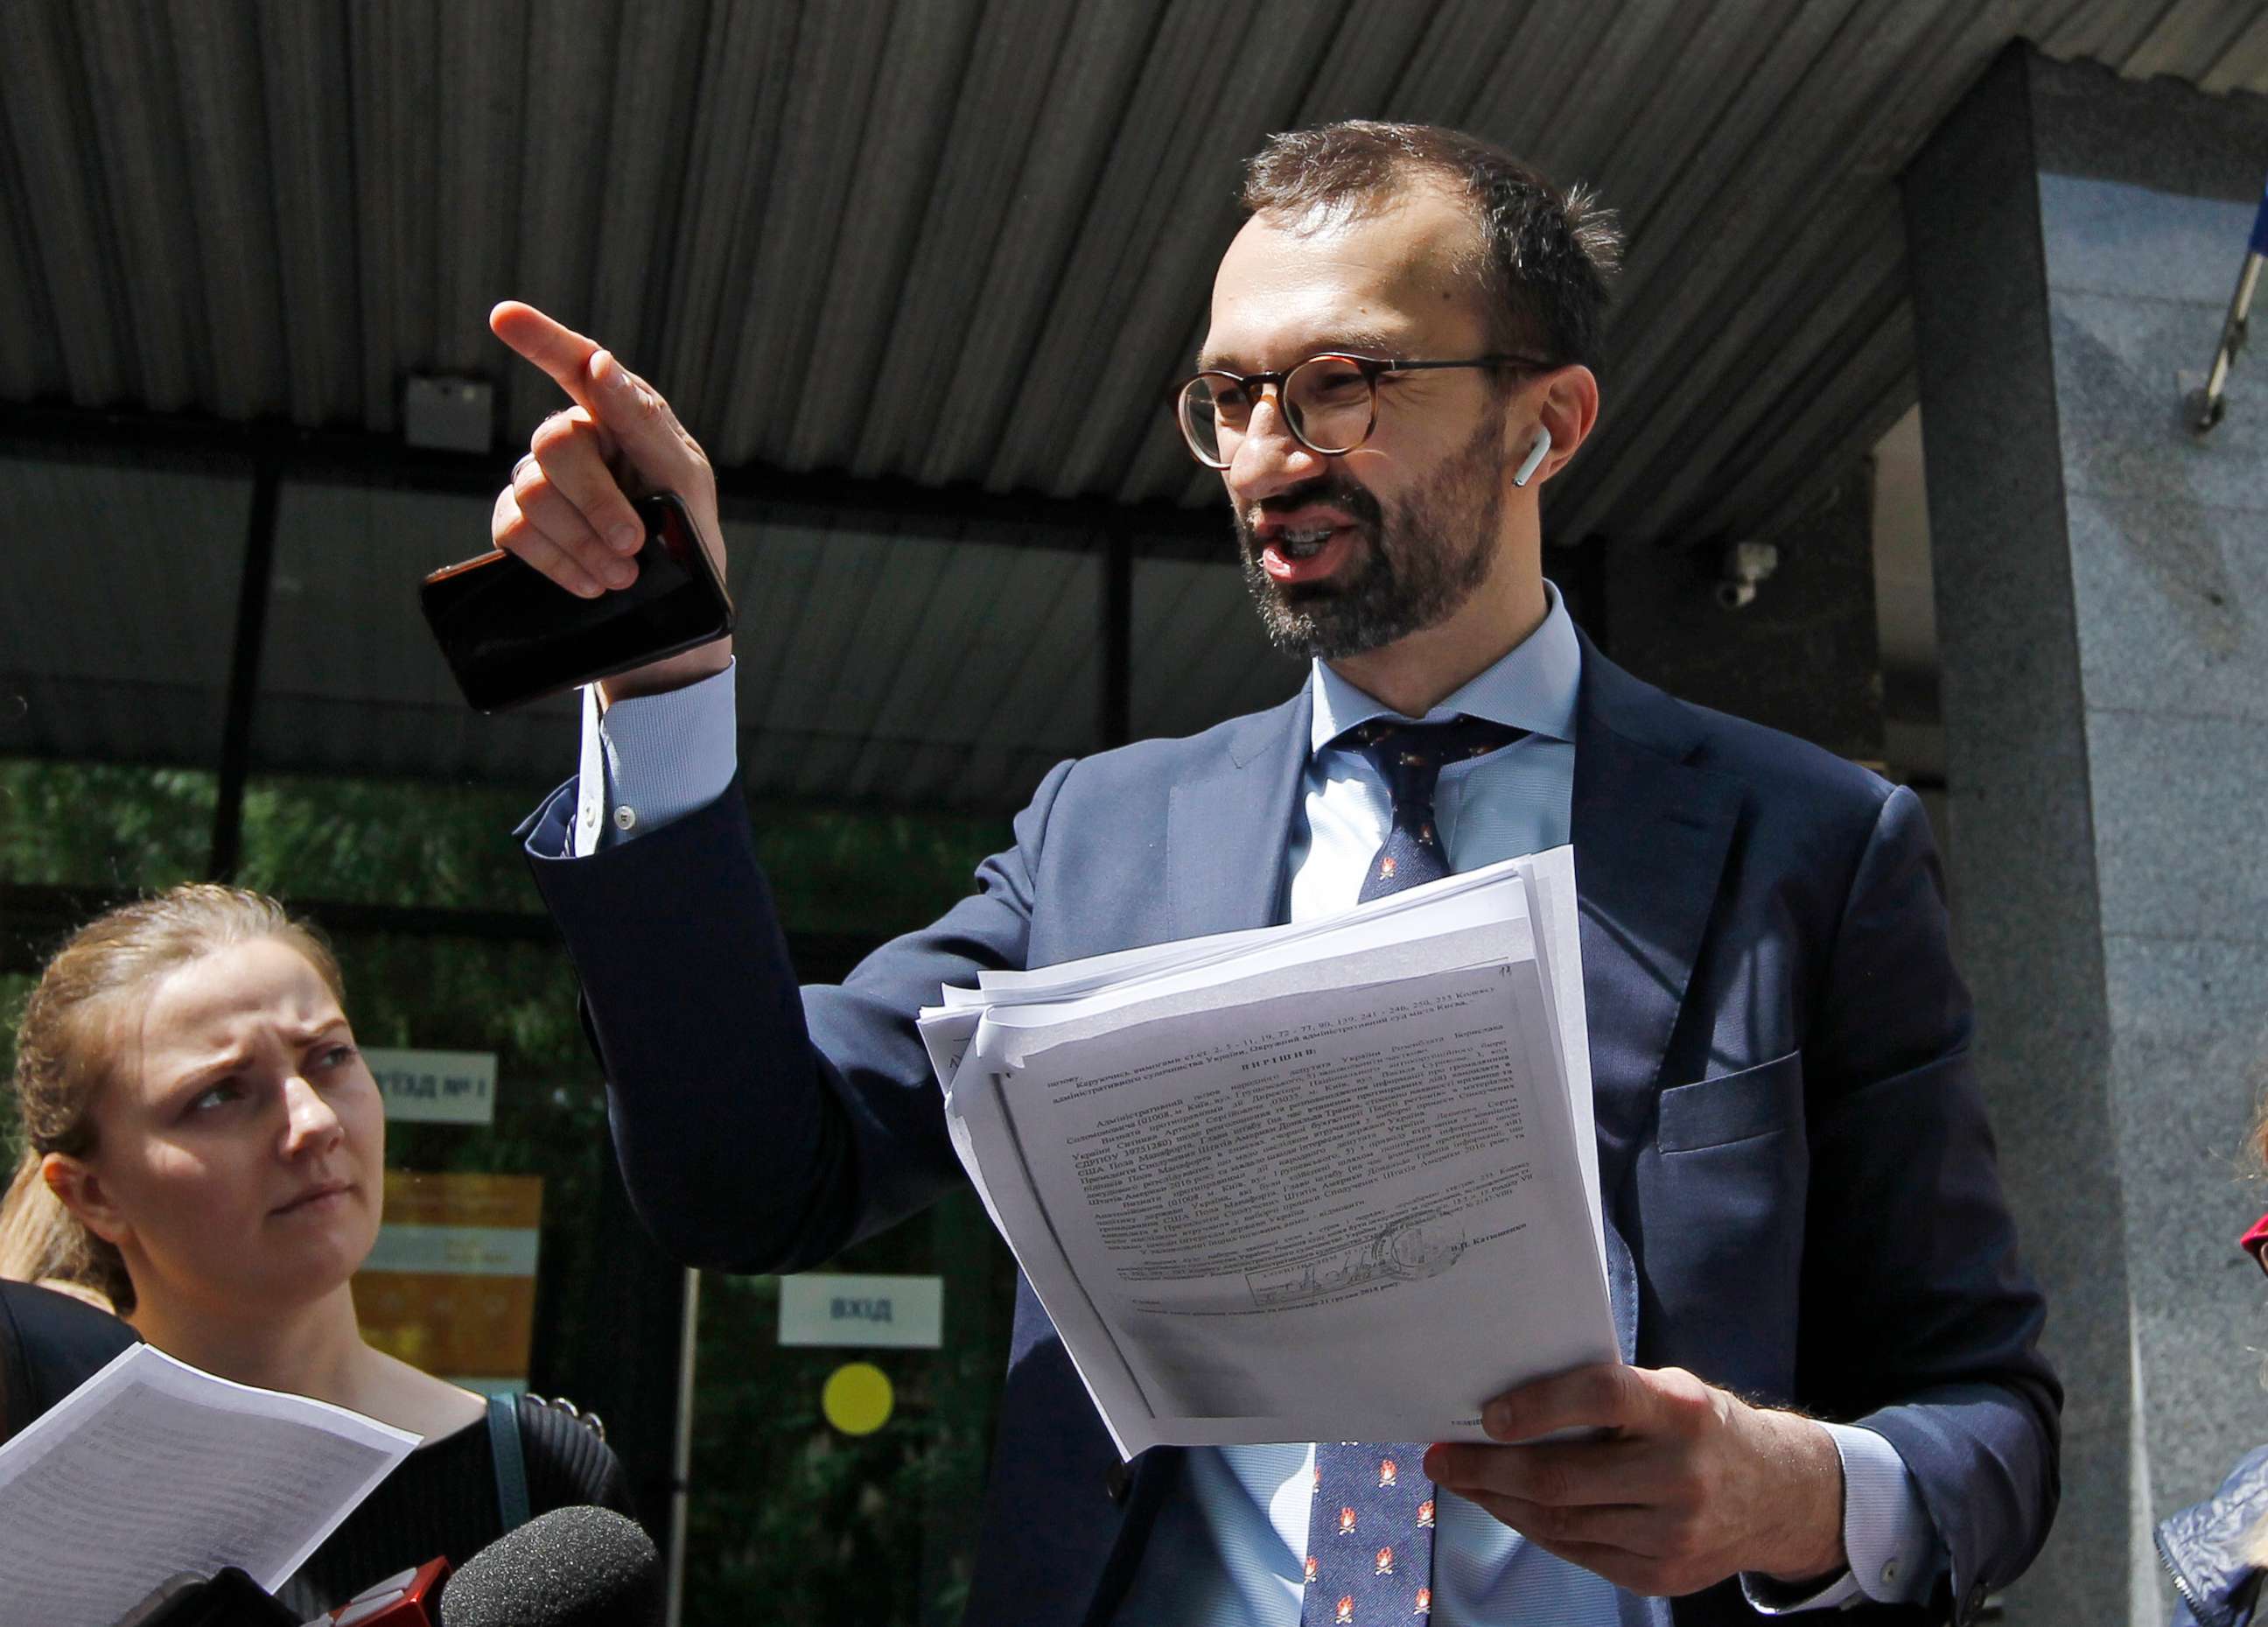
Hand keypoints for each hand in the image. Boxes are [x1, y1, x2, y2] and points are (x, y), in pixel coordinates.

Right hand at [487, 300, 731, 701]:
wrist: (674, 610)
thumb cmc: (688, 532)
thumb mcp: (686, 479)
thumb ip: (645, 423)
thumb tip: (599, 366)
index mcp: (618, 416)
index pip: (575, 365)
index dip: (539, 338)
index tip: (504, 316)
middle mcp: (575, 442)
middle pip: (554, 443)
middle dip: (596, 499)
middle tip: (633, 544)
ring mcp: (541, 483)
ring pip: (532, 491)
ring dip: (583, 540)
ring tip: (623, 574)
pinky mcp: (520, 526)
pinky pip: (513, 532)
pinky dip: (557, 562)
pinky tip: (592, 583)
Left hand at [1422, 1363, 1844, 1596]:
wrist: (1780, 1494)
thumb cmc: (1703, 1427)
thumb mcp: (1670, 1391)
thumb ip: (1605, 1395)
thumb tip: (1507, 1403)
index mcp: (1682, 1410)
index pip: (1602, 1397)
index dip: (1540, 1404)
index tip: (1488, 1414)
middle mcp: (1682, 1474)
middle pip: (1564, 1478)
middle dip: (1489, 1469)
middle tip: (1441, 1458)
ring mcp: (1674, 1532)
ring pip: (1561, 1523)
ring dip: (1499, 1502)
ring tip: (1462, 1481)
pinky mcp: (1663, 1574)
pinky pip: (1578, 1553)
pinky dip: (1533, 1529)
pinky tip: (1507, 1508)